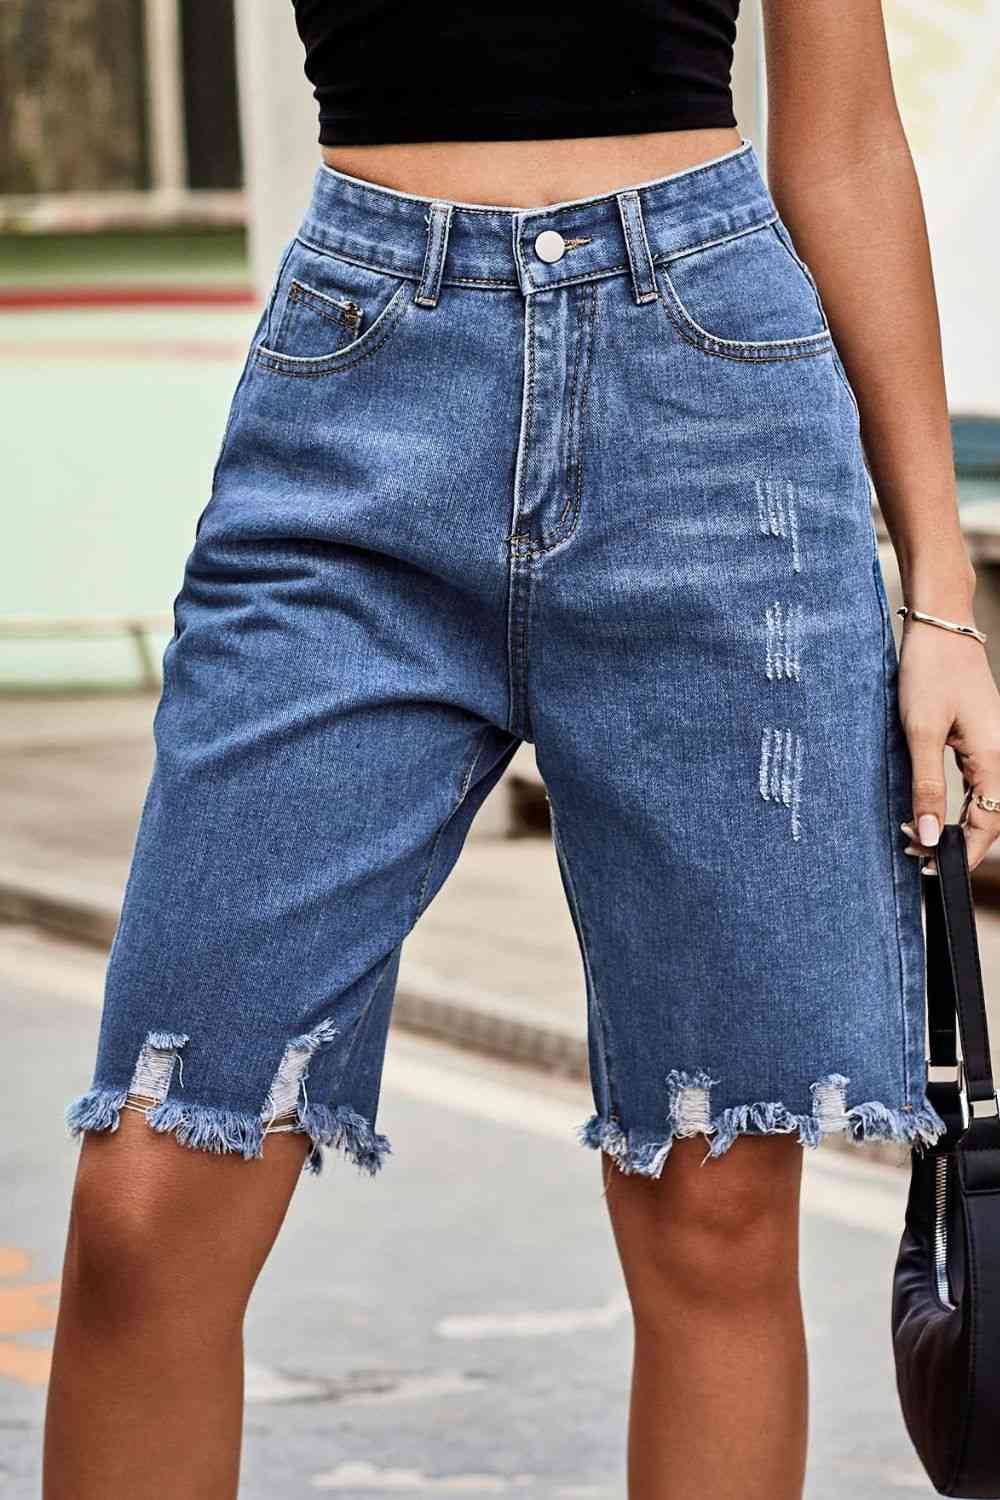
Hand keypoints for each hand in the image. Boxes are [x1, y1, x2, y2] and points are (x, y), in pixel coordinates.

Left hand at [898, 619, 999, 870]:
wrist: (941, 630)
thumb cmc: (930, 673)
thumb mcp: (920, 732)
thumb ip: (926, 785)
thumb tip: (927, 833)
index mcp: (994, 759)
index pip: (988, 824)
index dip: (962, 852)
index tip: (931, 867)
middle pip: (989, 818)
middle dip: (956, 842)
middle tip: (913, 850)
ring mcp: (995, 749)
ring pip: (985, 803)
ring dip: (956, 824)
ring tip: (915, 833)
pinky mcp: (983, 741)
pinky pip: (979, 784)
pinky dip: (958, 803)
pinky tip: (931, 806)